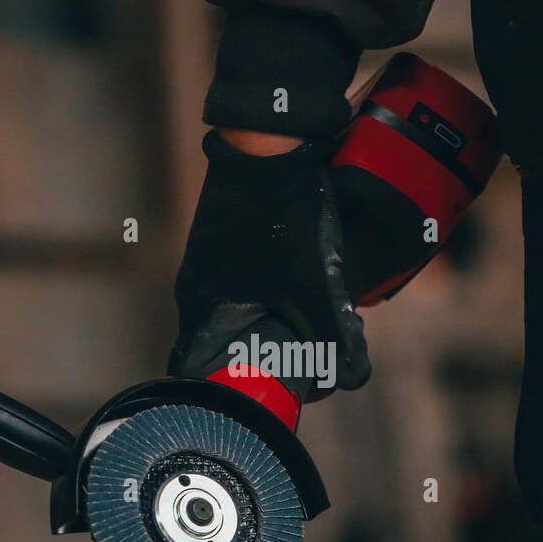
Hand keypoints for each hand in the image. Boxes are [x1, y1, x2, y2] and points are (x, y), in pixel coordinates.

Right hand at [167, 129, 370, 393]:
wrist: (270, 141)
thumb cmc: (284, 217)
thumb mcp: (317, 286)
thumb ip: (336, 340)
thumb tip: (350, 379)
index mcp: (202, 310)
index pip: (191, 373)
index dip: (221, 395)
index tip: (255, 400)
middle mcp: (194, 291)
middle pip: (218, 349)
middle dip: (256, 364)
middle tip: (295, 368)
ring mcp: (205, 265)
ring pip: (232, 316)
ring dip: (264, 329)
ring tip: (305, 328)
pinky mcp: (221, 244)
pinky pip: (240, 287)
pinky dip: (266, 299)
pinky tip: (299, 292)